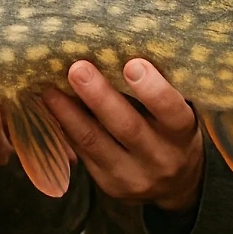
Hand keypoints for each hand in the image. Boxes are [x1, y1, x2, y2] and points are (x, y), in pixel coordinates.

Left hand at [44, 58, 202, 211]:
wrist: (176, 184)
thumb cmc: (171, 130)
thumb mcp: (176, 112)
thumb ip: (156, 88)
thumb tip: (114, 48)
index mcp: (183, 134)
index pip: (172, 112)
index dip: (153, 89)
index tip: (133, 64)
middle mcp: (161, 159)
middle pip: (127, 127)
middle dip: (99, 97)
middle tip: (77, 68)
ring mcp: (133, 177)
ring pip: (95, 142)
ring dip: (69, 113)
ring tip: (50, 88)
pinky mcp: (109, 186)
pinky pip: (82, 153)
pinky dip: (65, 127)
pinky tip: (51, 106)